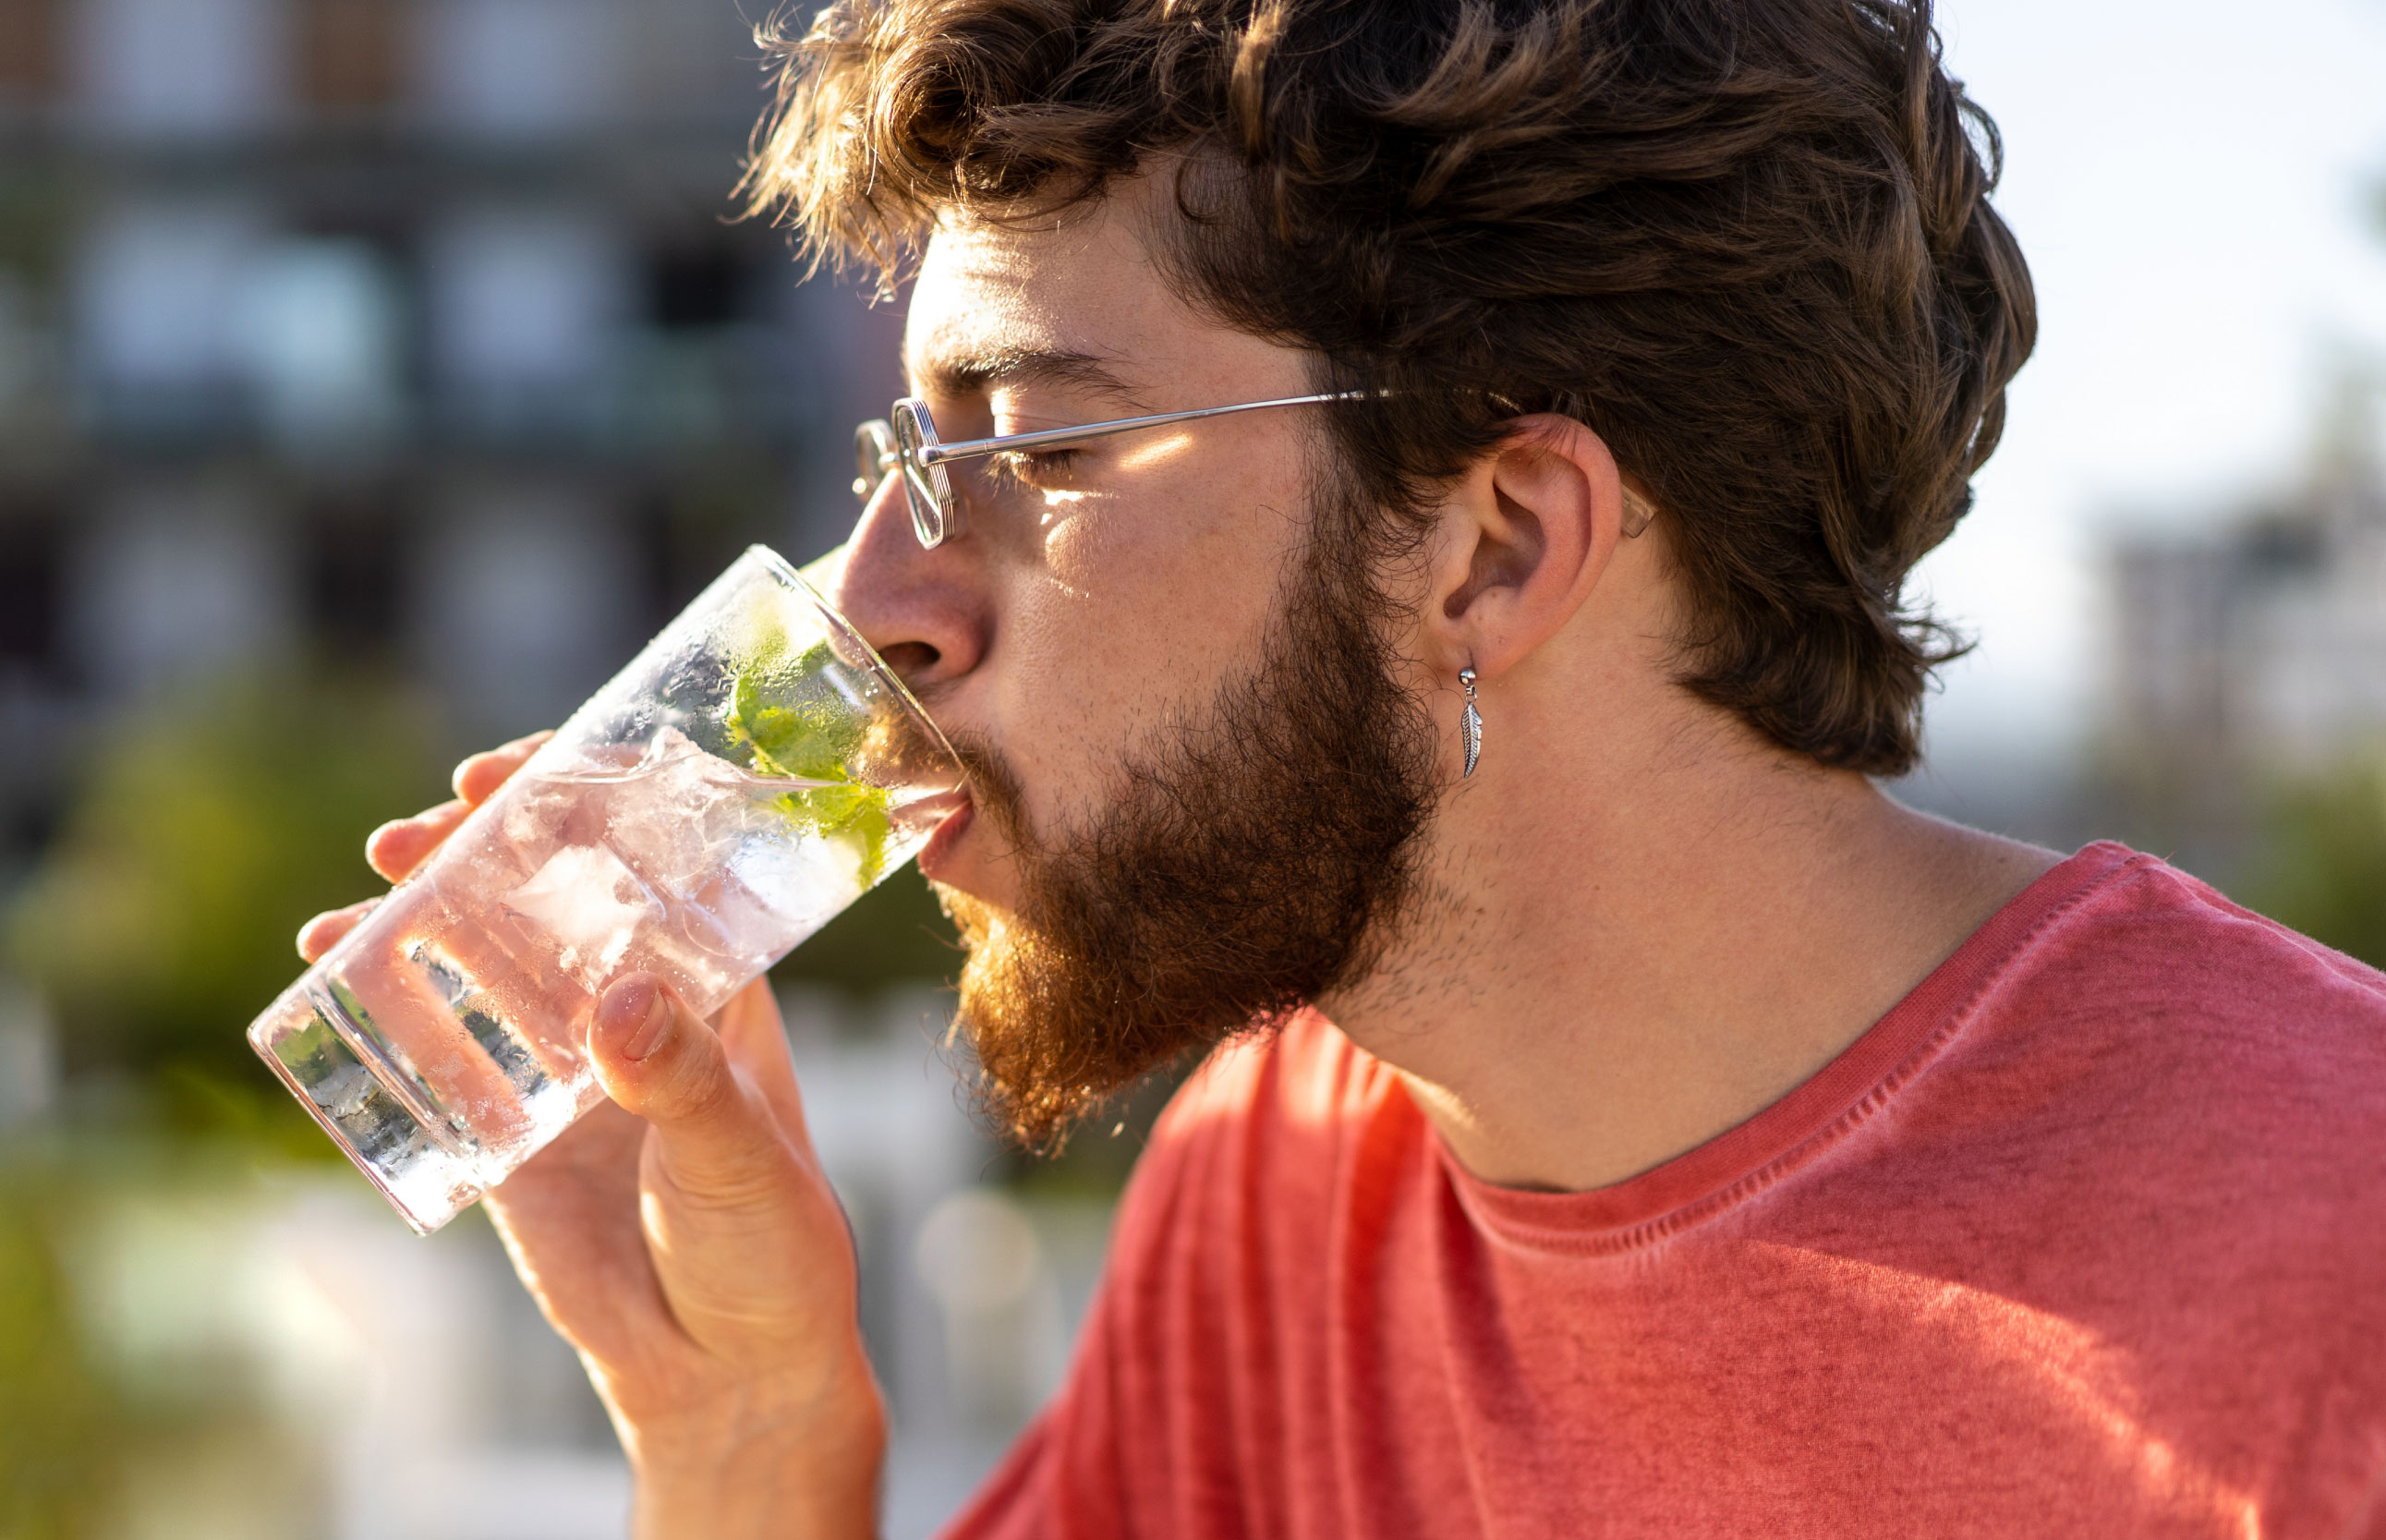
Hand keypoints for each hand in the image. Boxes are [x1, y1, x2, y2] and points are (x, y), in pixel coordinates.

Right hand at [298, 734, 883, 1539]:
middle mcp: (634, 997)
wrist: (722, 1366)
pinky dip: (381, 1004)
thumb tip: (620, 1003)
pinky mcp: (504, 1122)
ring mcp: (562, 1055)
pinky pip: (434, 1047)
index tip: (514, 775)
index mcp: (714, 978)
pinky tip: (330, 974)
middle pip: (546, 886)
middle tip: (416, 835)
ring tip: (354, 904)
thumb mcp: (740, 1158)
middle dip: (477, 846)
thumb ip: (685, 1085)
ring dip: (415, 915)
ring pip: (478, 954)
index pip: (650, 851)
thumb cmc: (771, 1245)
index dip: (583, 792)